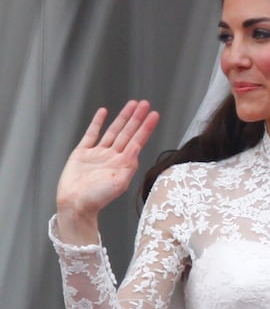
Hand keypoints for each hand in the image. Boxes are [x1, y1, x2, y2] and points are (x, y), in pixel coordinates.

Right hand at [56, 100, 159, 243]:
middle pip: (128, 132)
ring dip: (123, 117)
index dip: (146, 127)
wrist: (75, 205)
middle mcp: (113, 156)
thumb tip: (136, 154)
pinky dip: (97, 123)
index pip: (138, 140)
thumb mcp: (119, 183)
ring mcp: (98, 153)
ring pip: (113, 130)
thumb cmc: (97, 198)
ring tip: (132, 104)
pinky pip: (91, 134)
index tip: (154, 114)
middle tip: (145, 103)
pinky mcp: (82, 153)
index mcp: (123, 163)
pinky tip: (104, 112)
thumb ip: (128, 167)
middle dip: (137, 117)